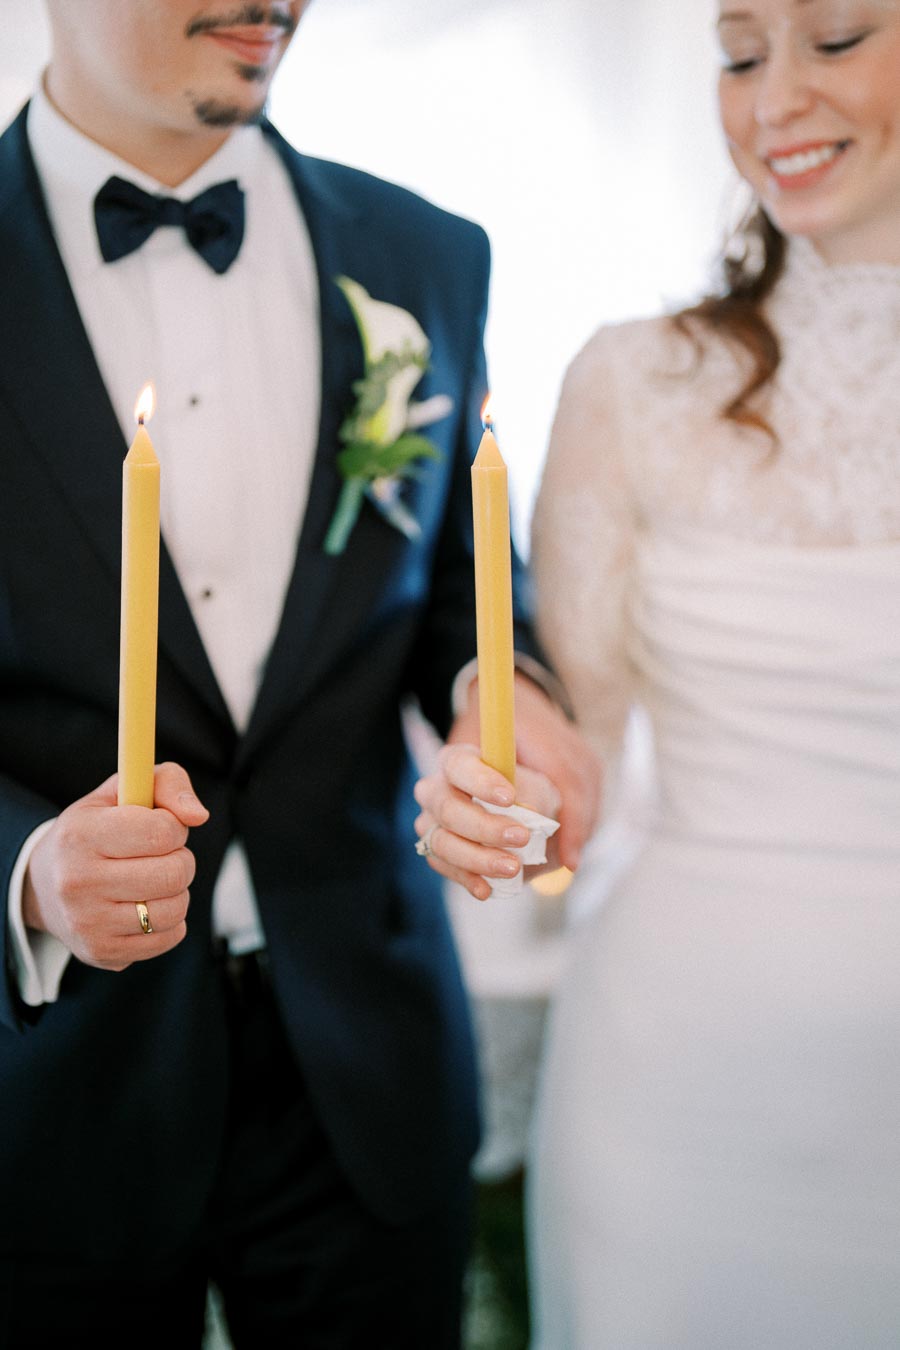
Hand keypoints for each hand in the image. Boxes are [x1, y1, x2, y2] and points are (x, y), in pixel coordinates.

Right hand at [22, 763, 208, 971]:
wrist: (44, 885)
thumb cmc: (97, 828)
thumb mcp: (121, 791)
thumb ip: (167, 783)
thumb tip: (199, 816)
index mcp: (80, 834)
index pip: (160, 832)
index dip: (175, 827)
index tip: (163, 827)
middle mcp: (77, 882)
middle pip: (173, 874)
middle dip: (181, 860)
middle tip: (164, 855)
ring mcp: (88, 923)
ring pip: (175, 909)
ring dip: (178, 891)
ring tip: (155, 880)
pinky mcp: (102, 952)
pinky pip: (169, 937)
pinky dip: (171, 920)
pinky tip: (148, 906)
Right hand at [414, 744, 560, 900]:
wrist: (524, 826)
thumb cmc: (527, 796)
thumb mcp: (540, 788)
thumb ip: (537, 795)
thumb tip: (531, 812)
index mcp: (458, 761)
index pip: (459, 765)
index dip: (481, 781)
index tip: (510, 797)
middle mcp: (435, 790)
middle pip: (448, 808)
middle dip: (485, 827)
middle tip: (521, 836)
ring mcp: (431, 823)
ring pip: (443, 842)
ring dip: (478, 858)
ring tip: (513, 867)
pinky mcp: (434, 852)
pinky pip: (444, 867)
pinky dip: (467, 879)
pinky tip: (488, 889)